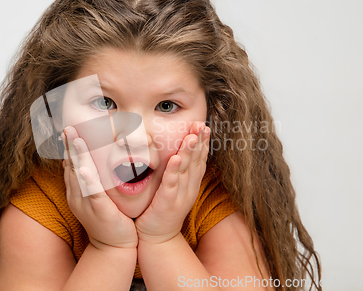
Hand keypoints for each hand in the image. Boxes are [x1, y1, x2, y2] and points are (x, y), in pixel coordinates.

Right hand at [62, 126, 138, 250]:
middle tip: (67, 127)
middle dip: (69, 146)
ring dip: (77, 156)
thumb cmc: (107, 220)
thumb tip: (81, 164)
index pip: (70, 165)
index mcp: (76, 191)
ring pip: (79, 175)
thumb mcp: (95, 198)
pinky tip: (84, 168)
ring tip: (75, 139)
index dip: (69, 147)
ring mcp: (86, 203)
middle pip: (71, 166)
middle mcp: (77, 196)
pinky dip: (87, 179)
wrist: (114, 247)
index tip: (68, 130)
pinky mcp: (99, 210)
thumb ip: (89, 181)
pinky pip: (92, 192)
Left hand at [135, 121, 210, 243]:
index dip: (203, 142)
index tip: (204, 126)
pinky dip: (174, 171)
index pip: (200, 159)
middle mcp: (189, 188)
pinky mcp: (167, 203)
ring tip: (191, 136)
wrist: (158, 237)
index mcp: (191, 183)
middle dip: (199, 142)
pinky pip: (171, 184)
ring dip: (189, 152)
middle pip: (196, 161)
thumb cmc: (163, 209)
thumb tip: (179, 152)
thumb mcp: (175, 188)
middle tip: (202, 124)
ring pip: (186, 170)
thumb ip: (178, 171)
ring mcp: (180, 196)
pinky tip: (176, 159)